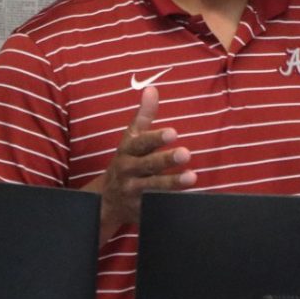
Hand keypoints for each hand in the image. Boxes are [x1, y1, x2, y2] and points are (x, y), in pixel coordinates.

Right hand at [85, 87, 195, 242]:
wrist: (107, 199)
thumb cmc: (126, 160)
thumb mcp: (131, 138)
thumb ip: (144, 115)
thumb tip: (152, 89)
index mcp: (127, 150)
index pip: (141, 143)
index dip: (156, 138)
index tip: (173, 132)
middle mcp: (128, 170)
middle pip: (148, 165)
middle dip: (166, 160)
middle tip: (186, 153)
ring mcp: (134, 191)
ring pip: (153, 187)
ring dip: (172, 183)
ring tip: (192, 177)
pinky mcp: (141, 209)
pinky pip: (156, 206)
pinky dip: (170, 204)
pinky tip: (187, 200)